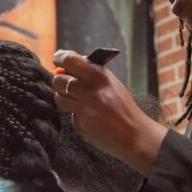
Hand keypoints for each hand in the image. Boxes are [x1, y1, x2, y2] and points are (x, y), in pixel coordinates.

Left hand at [51, 49, 166, 173]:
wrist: (133, 134)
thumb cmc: (123, 106)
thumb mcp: (111, 83)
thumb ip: (91, 73)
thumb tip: (68, 65)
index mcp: (99, 75)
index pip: (70, 60)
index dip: (60, 58)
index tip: (57, 58)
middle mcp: (89, 90)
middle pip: (58, 80)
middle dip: (59, 80)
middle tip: (65, 81)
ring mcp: (83, 108)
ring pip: (59, 97)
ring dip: (63, 97)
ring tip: (76, 99)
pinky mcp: (79, 124)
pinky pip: (69, 114)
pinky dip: (76, 114)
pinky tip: (89, 116)